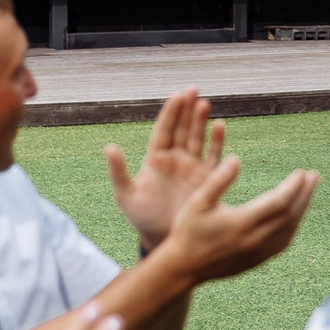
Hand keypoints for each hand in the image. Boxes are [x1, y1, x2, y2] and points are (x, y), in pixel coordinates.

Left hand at [103, 89, 226, 250]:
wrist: (164, 239)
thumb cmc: (143, 219)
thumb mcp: (126, 196)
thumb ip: (119, 171)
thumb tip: (109, 146)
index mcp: (155, 159)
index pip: (164, 130)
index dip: (170, 113)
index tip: (175, 95)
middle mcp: (175, 160)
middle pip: (182, 129)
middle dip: (187, 109)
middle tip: (192, 89)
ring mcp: (192, 168)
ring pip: (198, 139)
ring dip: (201, 121)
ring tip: (204, 103)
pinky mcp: (207, 180)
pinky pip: (213, 157)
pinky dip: (217, 142)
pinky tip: (219, 126)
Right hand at [147, 155, 319, 286]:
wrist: (182, 268)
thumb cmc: (187, 231)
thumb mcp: (197, 202)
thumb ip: (218, 180)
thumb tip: (236, 159)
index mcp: (241, 223)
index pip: (279, 202)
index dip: (293, 187)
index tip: (302, 172)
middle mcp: (254, 240)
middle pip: (290, 215)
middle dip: (304, 194)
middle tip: (314, 175)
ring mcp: (257, 253)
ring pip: (289, 230)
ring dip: (301, 209)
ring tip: (308, 191)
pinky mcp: (256, 261)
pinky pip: (282, 243)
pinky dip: (292, 226)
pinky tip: (294, 215)